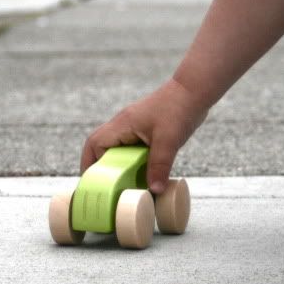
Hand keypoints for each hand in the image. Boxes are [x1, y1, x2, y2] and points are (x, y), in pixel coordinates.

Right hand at [81, 79, 208, 193]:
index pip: (94, 145)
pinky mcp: (145, 130)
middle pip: (101, 148)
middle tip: (107, 187)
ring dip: (119, 166)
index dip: (90, 164)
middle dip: (101, 168)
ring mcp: (133, 126)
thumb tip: (154, 191)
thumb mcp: (168, 141)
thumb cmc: (178, 109)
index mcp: (122, 125)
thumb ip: (159, 166)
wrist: (194, 92)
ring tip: (123, 185)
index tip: (93, 182)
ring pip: (117, 149)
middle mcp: (123, 125)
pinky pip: (131, 148)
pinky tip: (142, 174)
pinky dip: (133, 162)